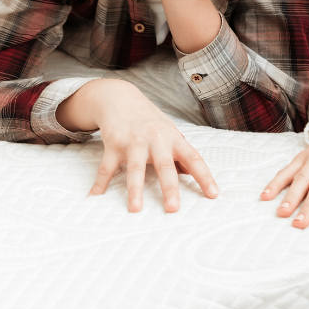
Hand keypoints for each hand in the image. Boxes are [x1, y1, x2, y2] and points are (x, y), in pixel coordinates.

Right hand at [86, 82, 218, 211]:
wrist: (120, 98)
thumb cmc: (149, 121)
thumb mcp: (169, 134)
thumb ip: (180, 154)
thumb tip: (191, 174)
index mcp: (173, 139)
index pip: (193, 158)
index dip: (204, 176)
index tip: (213, 194)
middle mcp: (155, 139)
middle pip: (164, 165)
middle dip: (169, 187)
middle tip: (172, 209)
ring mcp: (133, 141)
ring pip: (135, 168)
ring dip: (134, 189)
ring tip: (135, 210)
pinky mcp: (113, 144)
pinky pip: (107, 167)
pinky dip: (100, 183)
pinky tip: (94, 197)